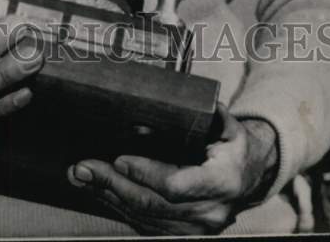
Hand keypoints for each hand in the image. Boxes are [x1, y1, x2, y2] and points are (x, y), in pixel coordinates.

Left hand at [67, 105, 278, 234]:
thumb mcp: (229, 126)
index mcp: (223, 182)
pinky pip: (146, 225)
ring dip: (109, 196)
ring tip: (82, 177)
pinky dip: (120, 207)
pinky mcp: (184, 236)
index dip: (146, 174)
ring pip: (144, 217)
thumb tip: (196, 101)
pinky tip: (100, 191)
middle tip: (82, 168)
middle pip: (152, 204)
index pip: (177, 185)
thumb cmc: (233, 148)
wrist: (247, 178)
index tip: (119, 159)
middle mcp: (210, 212)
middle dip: (112, 185)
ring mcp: (196, 230)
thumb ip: (213, 115)